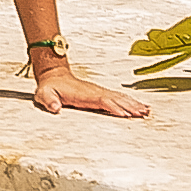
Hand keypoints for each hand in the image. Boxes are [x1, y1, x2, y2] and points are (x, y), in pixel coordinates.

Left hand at [20, 37, 134, 120]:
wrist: (54, 76)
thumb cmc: (49, 88)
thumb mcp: (44, 94)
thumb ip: (49, 101)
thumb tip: (55, 108)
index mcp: (84, 94)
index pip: (102, 100)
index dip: (114, 107)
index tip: (126, 114)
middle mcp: (95, 91)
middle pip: (116, 99)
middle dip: (130, 106)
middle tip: (144, 114)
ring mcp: (99, 91)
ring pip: (119, 97)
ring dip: (133, 104)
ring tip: (147, 111)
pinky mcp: (100, 93)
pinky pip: (118, 97)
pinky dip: (129, 102)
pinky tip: (138, 106)